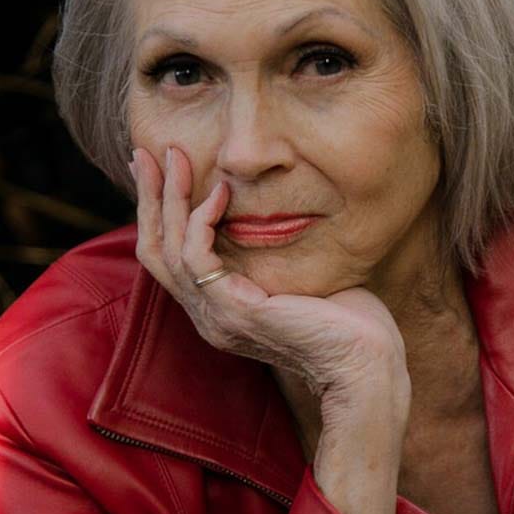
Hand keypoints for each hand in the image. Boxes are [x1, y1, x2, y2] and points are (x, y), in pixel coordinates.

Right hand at [128, 145, 410, 401]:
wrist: (365, 362)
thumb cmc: (348, 321)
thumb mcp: (300, 276)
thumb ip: (274, 251)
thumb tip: (277, 212)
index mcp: (220, 310)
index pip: (171, 258)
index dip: (160, 213)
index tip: (161, 169)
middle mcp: (209, 317)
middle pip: (154, 251)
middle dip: (149, 198)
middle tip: (147, 152)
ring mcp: (216, 317)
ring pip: (166, 250)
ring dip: (169, 198)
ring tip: (176, 157)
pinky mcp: (233, 311)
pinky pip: (196, 257)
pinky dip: (202, 219)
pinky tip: (220, 192)